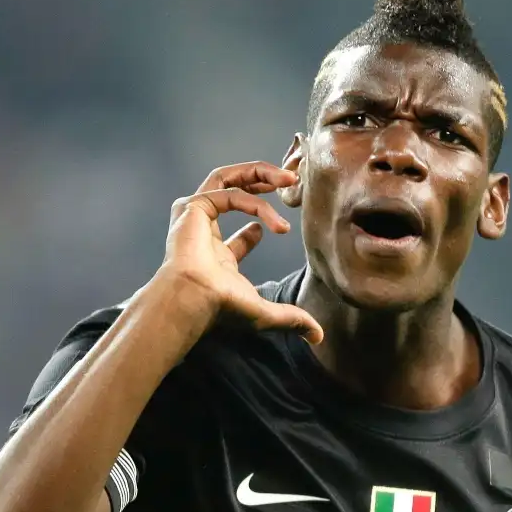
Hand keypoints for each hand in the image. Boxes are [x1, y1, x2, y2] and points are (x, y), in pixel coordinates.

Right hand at [157, 161, 322, 343]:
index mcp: (213, 254)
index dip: (260, 219)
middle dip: (261, 181)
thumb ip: (292, 319)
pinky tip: (275, 223)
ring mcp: (194, 216)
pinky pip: (229, 192)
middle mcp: (202, 231)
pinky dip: (255, 201)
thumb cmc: (221, 308)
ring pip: (227, 178)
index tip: (280, 227)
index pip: (233, 229)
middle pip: (231, 189)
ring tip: (289, 178)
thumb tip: (319, 338)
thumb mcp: (265, 313)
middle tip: (290, 180)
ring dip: (260, 173)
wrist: (195, 299)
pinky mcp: (192, 206)